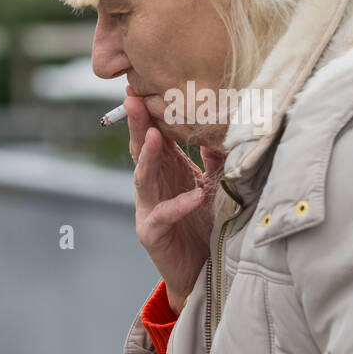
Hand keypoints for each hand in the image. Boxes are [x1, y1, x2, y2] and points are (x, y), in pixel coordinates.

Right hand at [126, 84, 224, 313]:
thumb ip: (214, 157)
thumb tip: (219, 125)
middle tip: (133, 98)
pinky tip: (196, 195)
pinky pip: (164, 215)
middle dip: (136, 123)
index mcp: (166, 168)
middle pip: (140, 148)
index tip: (143, 84)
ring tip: (153, 135)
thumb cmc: (206, 223)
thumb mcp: (214, 183)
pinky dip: (180, 204)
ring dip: (148, 155)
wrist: (204, 269)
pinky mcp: (152, 232)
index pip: (154, 134)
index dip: (148, 111)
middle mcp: (153, 184)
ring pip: (142, 177)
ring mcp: (148, 208)